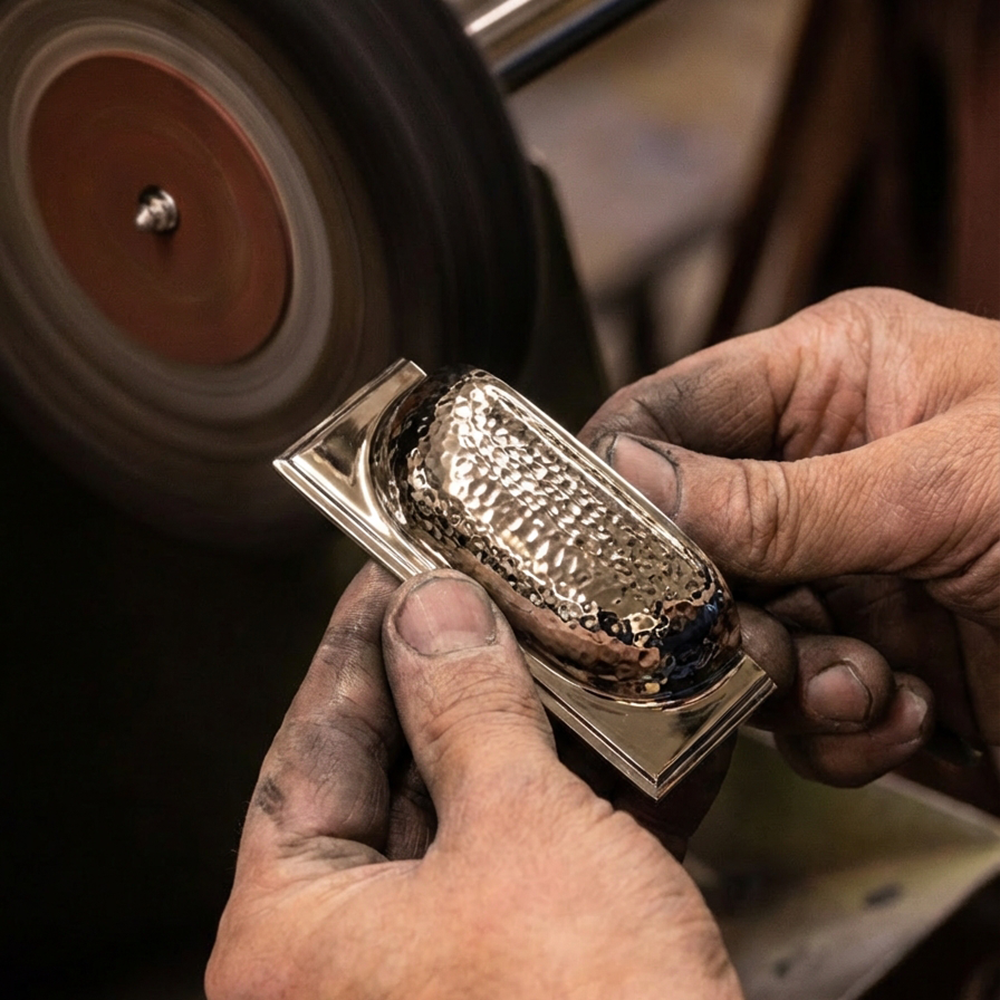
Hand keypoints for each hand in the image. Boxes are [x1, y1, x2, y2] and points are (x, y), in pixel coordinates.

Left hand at [206, 565, 745, 999]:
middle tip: (498, 595)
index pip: (308, 748)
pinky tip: (657, 736)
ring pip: (490, 816)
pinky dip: (606, 803)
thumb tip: (430, 611)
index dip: (357, 648)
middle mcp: (357, 963)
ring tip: (580, 646)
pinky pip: (558, 866)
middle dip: (465, 682)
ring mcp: (452, 974)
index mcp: (297, 938)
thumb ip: (468, 711)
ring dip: (549, 735)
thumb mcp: (517, 835)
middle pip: (403, 775)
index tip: (394, 573)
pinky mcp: (539, 982)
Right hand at [582, 288, 998, 784]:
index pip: (666, 414)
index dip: (622, 480)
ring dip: (781, 678)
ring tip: (856, 683)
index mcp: (828, 381)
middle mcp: (815, 472)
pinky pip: (791, 702)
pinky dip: (832, 728)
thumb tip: (629, 483)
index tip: (607, 551)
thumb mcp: (954, 483)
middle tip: (752, 640)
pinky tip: (902, 712)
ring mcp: (839, 570)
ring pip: (730, 633)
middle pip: (684, 541)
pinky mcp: (867, 653)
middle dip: (713, 606)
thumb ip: (781, 498)